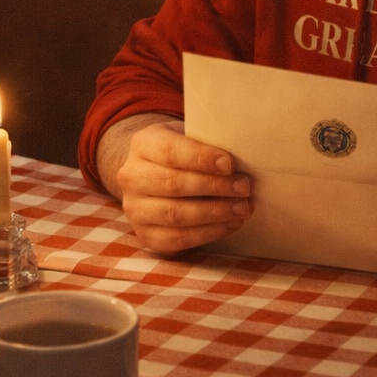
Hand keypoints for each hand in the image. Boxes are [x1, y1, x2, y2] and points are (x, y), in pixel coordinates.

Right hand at [99, 115, 252, 253]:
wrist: (156, 175)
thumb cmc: (183, 153)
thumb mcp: (190, 137)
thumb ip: (208, 144)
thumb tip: (240, 162)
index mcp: (142, 144)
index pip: (169, 151)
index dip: (201, 158)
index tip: (229, 164)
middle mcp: (132, 177)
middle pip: (173, 184)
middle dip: (214, 187)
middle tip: (244, 188)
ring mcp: (135, 209)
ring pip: (176, 214)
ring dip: (215, 212)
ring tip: (242, 208)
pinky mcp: (146, 235)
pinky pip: (179, 239)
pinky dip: (209, 233)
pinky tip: (230, 223)